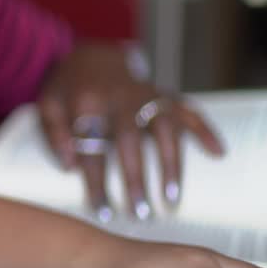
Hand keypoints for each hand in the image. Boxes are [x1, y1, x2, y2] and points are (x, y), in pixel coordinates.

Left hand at [37, 41, 223, 218]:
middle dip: (135, 177)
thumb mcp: (47, 104)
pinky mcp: (164, 93)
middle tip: (140, 212)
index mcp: (87, 100)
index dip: (96, 180)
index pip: (91, 146)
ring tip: (173, 197)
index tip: (101, 209)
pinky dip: (205, 129)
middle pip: (129, 140)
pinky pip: (189, 109)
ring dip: (171, 163)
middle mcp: (120, 96)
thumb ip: (54, 133)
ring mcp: (146, 94)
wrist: (91, 55)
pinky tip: (218, 152)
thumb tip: (71, 165)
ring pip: (164, 127)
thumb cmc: (68, 87)